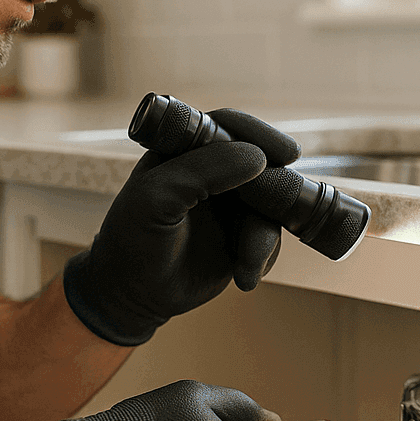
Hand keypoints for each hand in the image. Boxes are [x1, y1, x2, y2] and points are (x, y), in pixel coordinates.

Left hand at [63, 108, 300, 345]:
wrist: (133, 294)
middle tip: (287, 208)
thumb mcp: (155, 199)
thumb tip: (258, 158)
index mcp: (186, 151)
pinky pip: (269, 239)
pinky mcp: (241, 237)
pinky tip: (243, 277)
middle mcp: (213, 173)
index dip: (257, 134)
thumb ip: (201, 172)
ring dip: (262, 239)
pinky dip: (262, 258)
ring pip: (270, 208)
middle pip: (261, 165)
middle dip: (277, 188)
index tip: (284, 153)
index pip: (227, 126)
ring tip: (245, 266)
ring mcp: (230, 205)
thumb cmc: (132, 239)